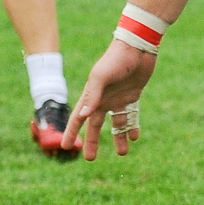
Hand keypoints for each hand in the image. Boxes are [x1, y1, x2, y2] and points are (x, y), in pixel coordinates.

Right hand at [63, 39, 155, 159]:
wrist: (138, 45)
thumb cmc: (117, 58)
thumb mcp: (101, 76)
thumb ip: (92, 95)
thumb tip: (82, 116)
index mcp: (92, 95)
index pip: (78, 118)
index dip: (71, 132)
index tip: (65, 146)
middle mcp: (103, 98)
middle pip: (95, 125)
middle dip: (92, 141)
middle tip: (90, 159)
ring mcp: (117, 97)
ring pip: (116, 122)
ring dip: (118, 137)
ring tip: (123, 153)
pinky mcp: (132, 94)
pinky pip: (131, 114)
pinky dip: (132, 125)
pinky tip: (135, 136)